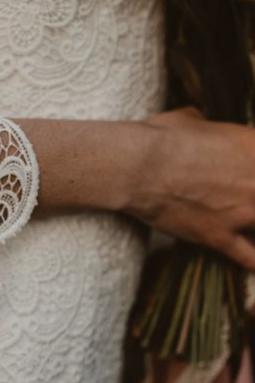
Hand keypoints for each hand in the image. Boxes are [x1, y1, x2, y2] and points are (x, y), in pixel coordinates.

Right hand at [128, 106, 254, 269]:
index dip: (251, 171)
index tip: (245, 176)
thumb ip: (209, 129)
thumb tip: (202, 129)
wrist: (138, 167)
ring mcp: (243, 212)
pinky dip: (254, 262)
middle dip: (253, 197)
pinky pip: (250, 259)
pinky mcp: (219, 236)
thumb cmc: (161, 138)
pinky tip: (254, 262)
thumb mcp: (191, 119)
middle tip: (244, 200)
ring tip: (246, 223)